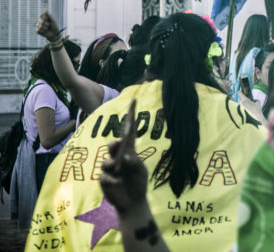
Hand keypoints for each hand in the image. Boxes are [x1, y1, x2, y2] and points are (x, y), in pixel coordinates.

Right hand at [36, 11, 60, 41]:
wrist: (54, 34)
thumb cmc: (54, 26)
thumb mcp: (53, 20)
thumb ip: (49, 15)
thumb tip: (46, 9)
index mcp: (44, 18)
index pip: (42, 15)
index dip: (45, 17)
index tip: (48, 19)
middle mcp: (40, 21)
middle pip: (41, 20)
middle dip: (46, 23)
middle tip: (49, 25)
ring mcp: (38, 26)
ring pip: (40, 25)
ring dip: (45, 27)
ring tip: (47, 28)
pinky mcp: (37, 30)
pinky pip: (39, 29)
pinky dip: (43, 30)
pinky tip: (45, 31)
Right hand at [100, 100, 147, 214]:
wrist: (132, 202)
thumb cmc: (138, 184)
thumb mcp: (141, 172)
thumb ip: (135, 163)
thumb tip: (125, 157)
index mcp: (131, 152)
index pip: (130, 132)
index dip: (131, 117)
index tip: (134, 101)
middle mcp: (119, 157)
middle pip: (114, 145)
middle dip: (114, 145)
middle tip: (117, 145)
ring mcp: (110, 168)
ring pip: (105, 160)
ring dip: (110, 163)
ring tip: (114, 168)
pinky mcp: (105, 179)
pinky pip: (104, 176)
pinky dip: (111, 181)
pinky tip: (117, 184)